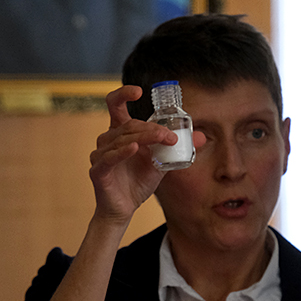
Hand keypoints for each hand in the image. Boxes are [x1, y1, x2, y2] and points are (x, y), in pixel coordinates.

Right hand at [89, 86, 203, 224]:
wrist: (125, 209)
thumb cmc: (137, 183)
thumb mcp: (161, 162)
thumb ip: (175, 148)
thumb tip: (201, 137)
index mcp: (120, 133)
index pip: (115, 105)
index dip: (123, 94)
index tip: (139, 92)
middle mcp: (107, 140)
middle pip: (129, 125)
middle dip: (152, 129)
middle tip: (171, 136)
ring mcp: (100, 155)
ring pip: (122, 138)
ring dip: (144, 137)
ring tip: (163, 140)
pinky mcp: (98, 171)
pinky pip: (110, 157)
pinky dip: (122, 151)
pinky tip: (135, 148)